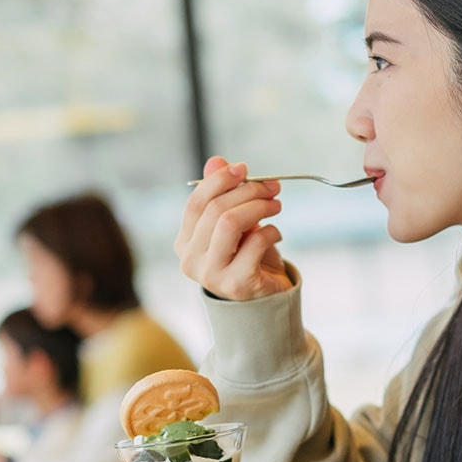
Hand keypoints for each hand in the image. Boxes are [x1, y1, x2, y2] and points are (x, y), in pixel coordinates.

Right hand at [176, 156, 291, 300]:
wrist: (264, 300)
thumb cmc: (247, 257)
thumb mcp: (234, 223)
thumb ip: (222, 193)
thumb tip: (216, 161)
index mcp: (184, 243)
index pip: (196, 203)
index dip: (219, 180)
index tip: (244, 169)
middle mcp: (190, 260)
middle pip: (215, 210)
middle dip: (248, 192)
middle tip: (272, 188)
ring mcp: (211, 275)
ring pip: (230, 223)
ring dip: (259, 207)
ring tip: (276, 205)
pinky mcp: (236, 284)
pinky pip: (254, 243)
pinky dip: (271, 231)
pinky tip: (276, 234)